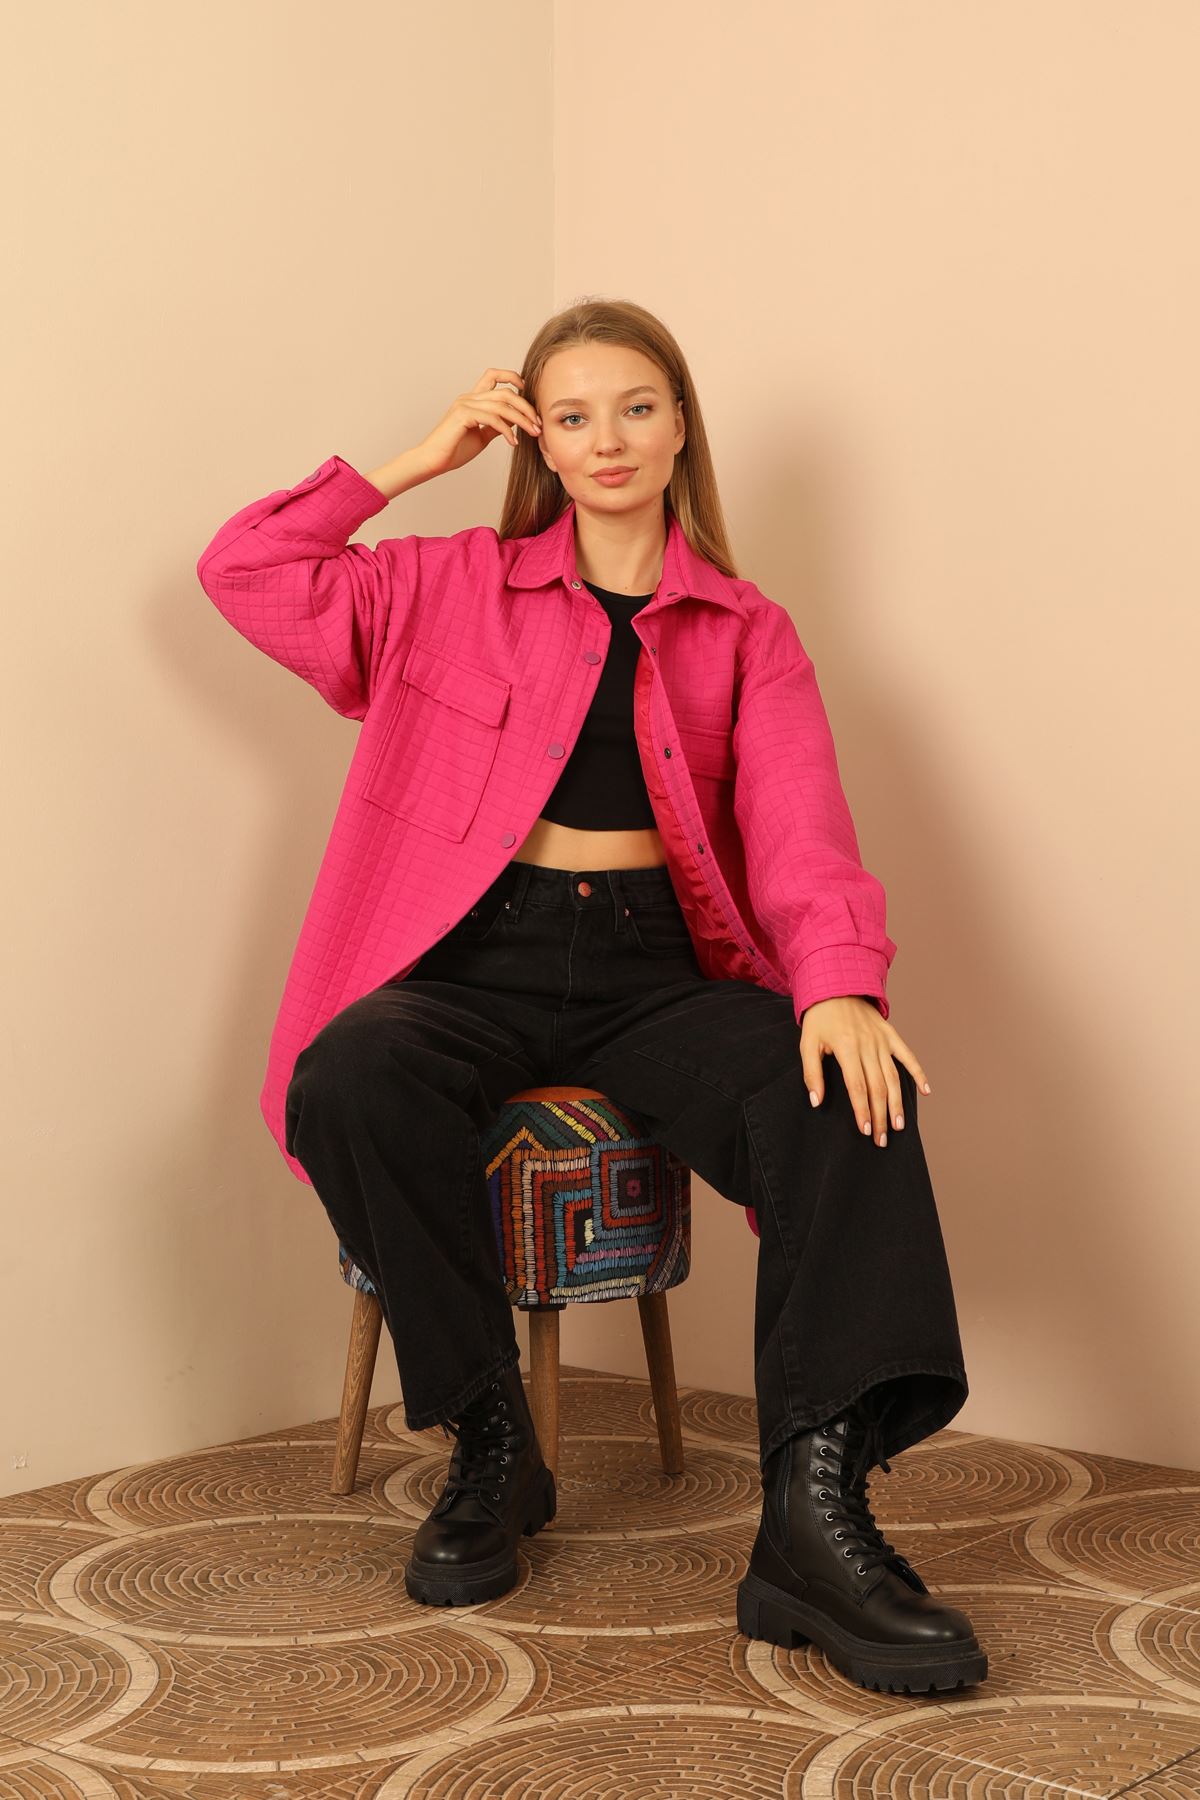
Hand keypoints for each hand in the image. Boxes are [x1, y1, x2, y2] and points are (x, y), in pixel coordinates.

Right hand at [416, 367, 542, 476]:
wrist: (433, 461)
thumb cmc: (454, 450)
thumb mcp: (482, 436)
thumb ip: (496, 426)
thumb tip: (514, 420)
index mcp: (472, 399)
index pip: (493, 375)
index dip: (512, 377)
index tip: (527, 390)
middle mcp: (468, 398)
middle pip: (505, 392)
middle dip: (526, 406)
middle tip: (538, 424)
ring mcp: (464, 404)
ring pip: (502, 405)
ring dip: (522, 419)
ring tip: (533, 433)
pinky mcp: (462, 415)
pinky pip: (492, 419)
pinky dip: (507, 430)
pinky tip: (514, 442)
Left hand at [799, 996, 932, 1146]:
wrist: (836, 986)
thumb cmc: (819, 1018)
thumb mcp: (807, 1044)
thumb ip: (812, 1073)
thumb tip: (816, 1101)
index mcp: (846, 1048)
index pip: (857, 1087)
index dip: (862, 1110)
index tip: (865, 1130)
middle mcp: (868, 1045)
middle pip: (877, 1087)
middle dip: (880, 1116)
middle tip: (882, 1139)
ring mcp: (882, 1040)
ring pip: (893, 1076)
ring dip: (897, 1103)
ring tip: (899, 1125)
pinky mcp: (891, 1035)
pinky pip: (908, 1055)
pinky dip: (918, 1072)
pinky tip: (926, 1091)